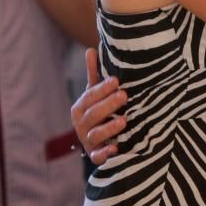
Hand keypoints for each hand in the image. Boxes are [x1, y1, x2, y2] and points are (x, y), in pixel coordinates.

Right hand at [70, 47, 126, 164]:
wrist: (97, 142)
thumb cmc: (99, 112)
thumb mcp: (95, 94)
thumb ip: (94, 75)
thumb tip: (90, 49)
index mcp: (81, 107)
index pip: (90, 97)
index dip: (102, 89)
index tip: (116, 81)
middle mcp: (82, 124)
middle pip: (93, 114)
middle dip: (108, 105)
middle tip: (124, 95)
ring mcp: (88, 141)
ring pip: (96, 134)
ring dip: (109, 128)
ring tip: (124, 121)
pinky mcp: (96, 155)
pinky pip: (98, 156)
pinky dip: (106, 153)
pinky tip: (115, 147)